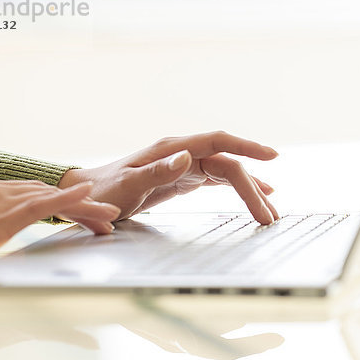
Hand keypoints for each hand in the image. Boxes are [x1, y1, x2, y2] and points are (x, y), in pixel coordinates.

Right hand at [0, 178, 120, 266]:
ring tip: (111, 216)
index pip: (35, 193)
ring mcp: (0, 200)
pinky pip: (43, 204)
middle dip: (80, 206)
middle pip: (50, 194)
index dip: (63, 201)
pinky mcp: (2, 216)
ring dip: (85, 207)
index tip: (83, 209)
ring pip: (54, 199)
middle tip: (106, 215)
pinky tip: (89, 196)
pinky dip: (68, 199)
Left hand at [58, 131, 278, 223]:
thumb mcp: (128, 185)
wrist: (88, 194)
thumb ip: (157, 171)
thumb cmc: (105, 190)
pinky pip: (218, 180)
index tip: (271, 155)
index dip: (247, 146)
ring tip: (269, 212)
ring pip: (227, 173)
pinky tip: (254, 195)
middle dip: (251, 188)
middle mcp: (183, 153)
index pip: (218, 142)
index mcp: (173, 149)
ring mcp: (185, 164)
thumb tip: (188, 157)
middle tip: (269, 216)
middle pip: (229, 164)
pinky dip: (237, 188)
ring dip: (249, 191)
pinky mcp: (184, 178)